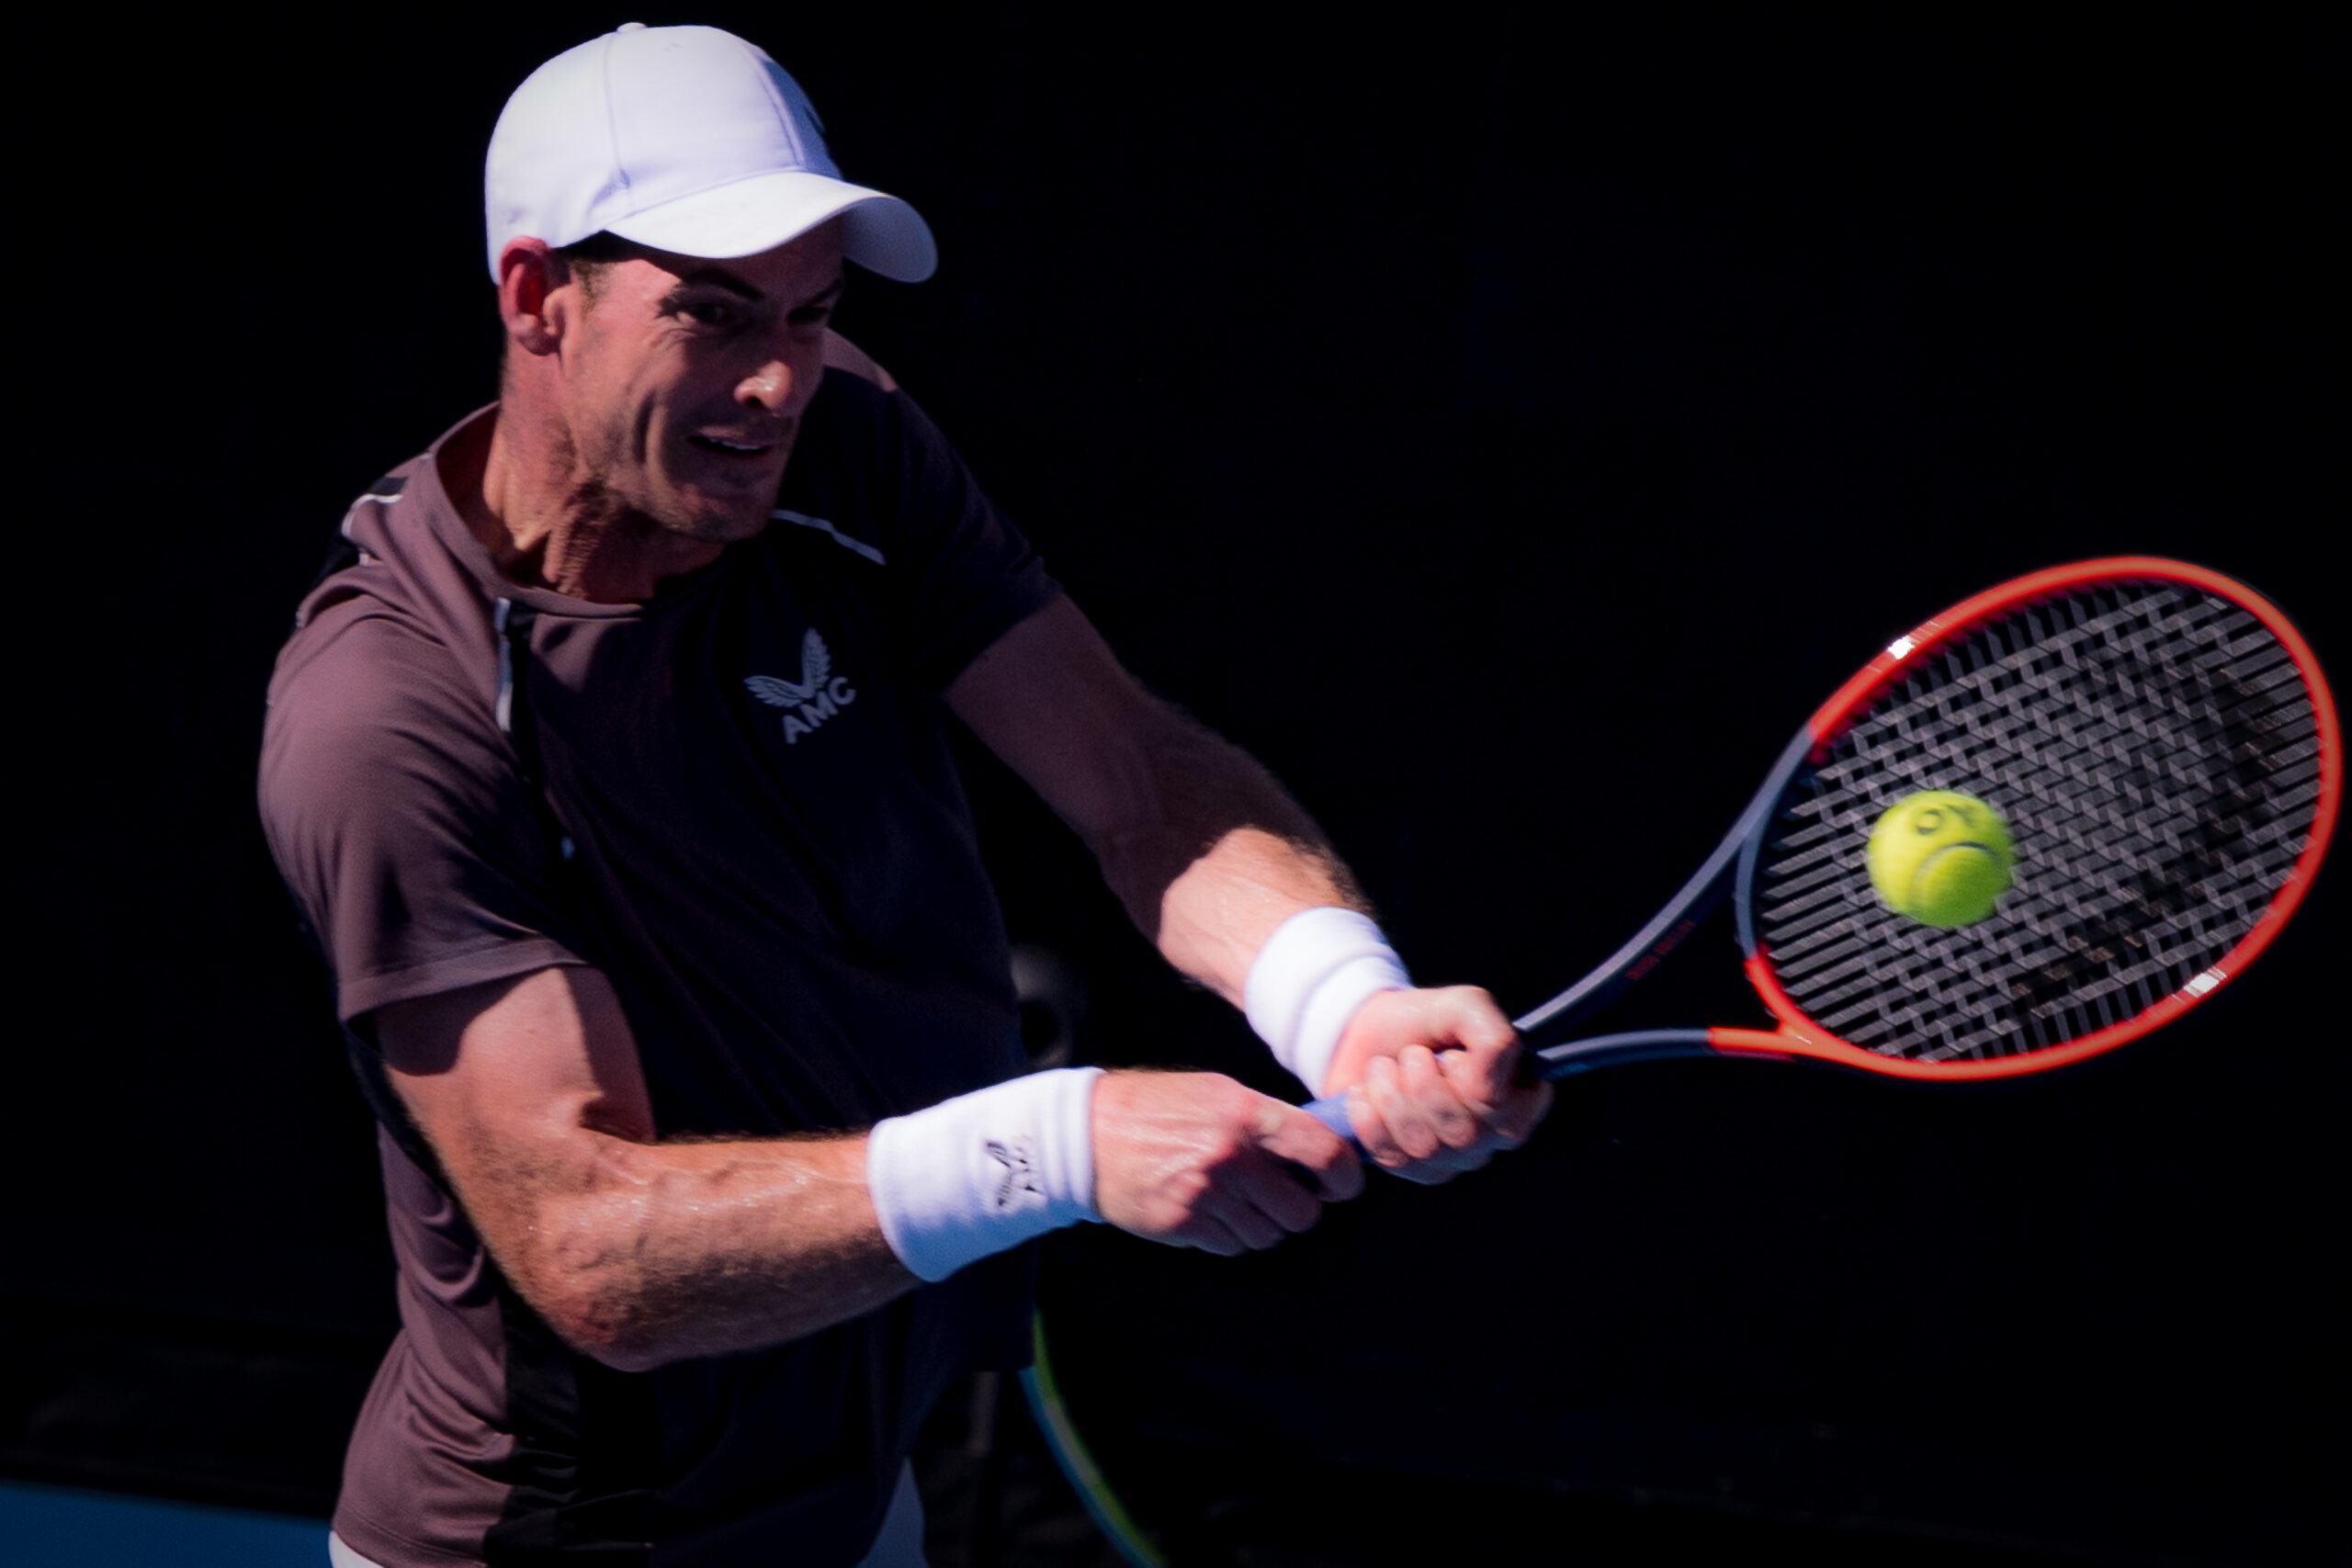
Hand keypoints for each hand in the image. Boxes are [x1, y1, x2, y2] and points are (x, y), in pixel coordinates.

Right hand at [1092, 1070, 1363, 1253]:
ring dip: (1263, 1225)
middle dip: (1299, 1209)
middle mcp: (1230, 1154)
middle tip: (1284, 1197)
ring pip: (1269, 1235)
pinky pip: (1233, 1247)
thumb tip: (1322, 1148)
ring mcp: (1206, 1193)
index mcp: (1246, 1113)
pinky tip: (1211, 1212)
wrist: (1089, 1135)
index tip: (1343, 1184)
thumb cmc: (1159, 1108)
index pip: (1323, 1151)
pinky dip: (1231, 1236)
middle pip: (1301, 1211)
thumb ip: (1268, 1120)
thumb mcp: (1218, 1093)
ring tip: (1239, 1202)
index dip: (1345, 1175)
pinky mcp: (1183, 1224)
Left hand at [1320, 986, 1550, 1182]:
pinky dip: (1369, 1114)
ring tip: (1384, 1067)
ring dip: (1393, 1095)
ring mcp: (1452, 1158)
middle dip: (1424, 1085)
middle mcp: (1492, 1136)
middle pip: (1464, 1134)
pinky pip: (1390, 1156)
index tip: (1451, 1054)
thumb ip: (1494, 1037)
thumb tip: (1485, 1092)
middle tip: (1411, 1055)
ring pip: (1425, 1148)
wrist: (1365, 1029)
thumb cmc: (1426, 1020)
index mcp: (1520, 1097)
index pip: (1509, 1112)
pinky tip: (1367, 1092)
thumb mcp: (1466, 1006)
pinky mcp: (1410, 1167)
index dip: (1471, 1080)